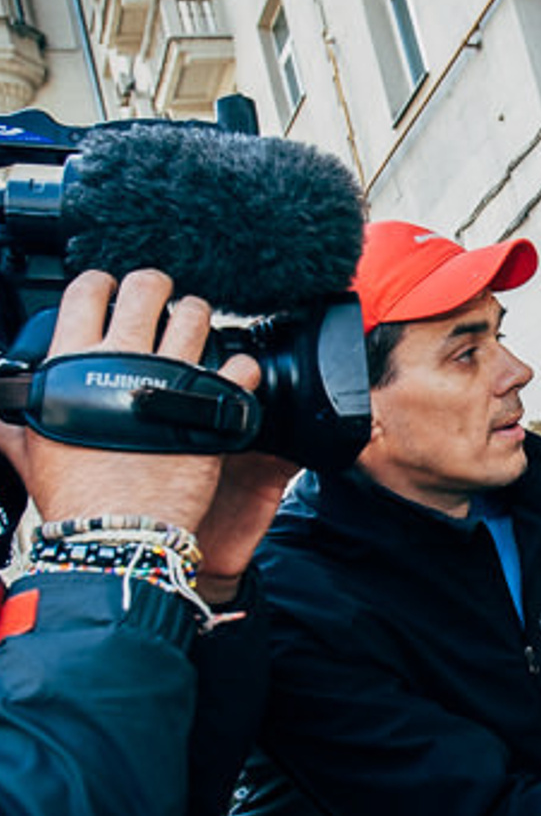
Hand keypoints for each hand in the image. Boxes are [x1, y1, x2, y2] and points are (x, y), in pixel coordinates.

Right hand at [2, 270, 287, 591]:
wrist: (116, 531)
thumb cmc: (73, 493)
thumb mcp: (28, 447)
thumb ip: (11, 418)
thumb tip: (0, 401)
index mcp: (75, 362)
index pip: (86, 292)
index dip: (101, 284)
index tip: (110, 292)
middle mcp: (124, 360)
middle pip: (147, 288)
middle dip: (157, 287)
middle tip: (161, 301)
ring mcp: (171, 379)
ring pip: (195, 316)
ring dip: (198, 315)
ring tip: (196, 328)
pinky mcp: (210, 404)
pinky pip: (238, 367)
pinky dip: (241, 366)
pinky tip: (234, 373)